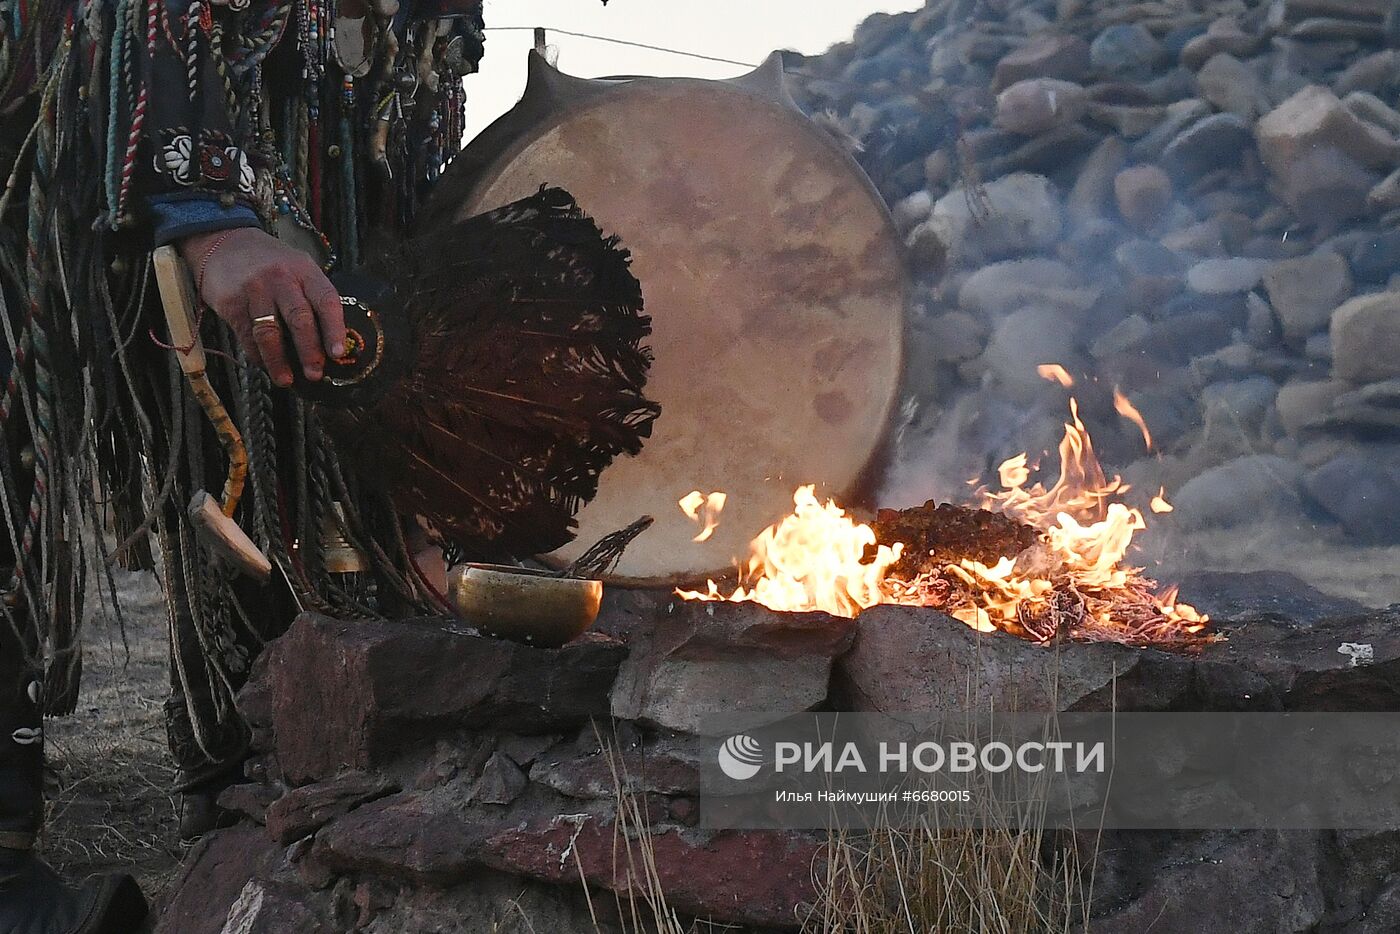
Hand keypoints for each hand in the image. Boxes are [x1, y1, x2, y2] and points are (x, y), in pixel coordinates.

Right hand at [179, 227, 345, 387]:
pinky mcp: (232, 302)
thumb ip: (312, 297)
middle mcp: (281, 278)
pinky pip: (247, 335)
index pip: (326, 301)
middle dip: (309, 352)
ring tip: (286, 380)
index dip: (334, 329)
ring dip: (279, 361)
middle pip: (300, 319)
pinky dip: (257, 355)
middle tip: (314, 374)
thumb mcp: (297, 268)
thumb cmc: (270, 263)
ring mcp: (255, 289)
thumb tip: (329, 343)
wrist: (223, 242)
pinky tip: (265, 365)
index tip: (338, 353)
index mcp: (305, 271)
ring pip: (270, 332)